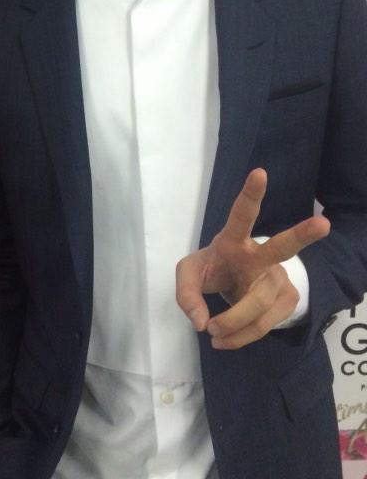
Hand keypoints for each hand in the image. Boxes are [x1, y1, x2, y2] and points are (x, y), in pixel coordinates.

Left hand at [175, 168, 329, 349]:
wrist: (235, 286)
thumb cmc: (214, 268)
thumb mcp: (189, 275)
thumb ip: (185, 294)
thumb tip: (201, 322)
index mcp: (234, 239)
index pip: (241, 215)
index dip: (250, 195)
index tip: (259, 172)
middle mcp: (261, 256)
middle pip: (282, 247)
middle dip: (303, 234)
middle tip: (323, 223)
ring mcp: (278, 278)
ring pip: (258, 308)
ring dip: (232, 326)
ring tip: (213, 334)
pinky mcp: (287, 300)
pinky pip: (262, 327)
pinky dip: (239, 337)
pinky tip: (228, 337)